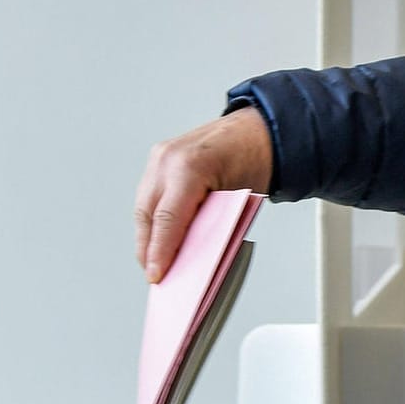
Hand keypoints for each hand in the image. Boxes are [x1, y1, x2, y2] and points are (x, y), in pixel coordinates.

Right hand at [134, 106, 272, 281]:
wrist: (260, 127)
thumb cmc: (256, 160)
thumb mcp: (239, 200)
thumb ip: (213, 227)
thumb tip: (193, 258)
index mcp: (190, 168)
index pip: (167, 220)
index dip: (159, 253)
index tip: (156, 276)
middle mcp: (168, 159)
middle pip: (148, 215)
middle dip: (149, 249)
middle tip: (155, 274)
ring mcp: (160, 155)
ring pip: (144, 206)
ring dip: (148, 234)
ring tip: (155, 259)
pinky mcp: (159, 157)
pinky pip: (150, 194)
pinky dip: (154, 217)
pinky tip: (159, 234)